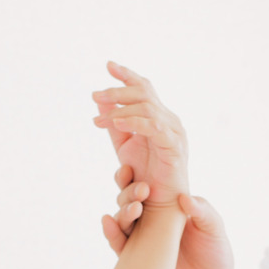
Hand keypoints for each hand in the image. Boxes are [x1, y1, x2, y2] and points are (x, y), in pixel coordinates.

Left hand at [92, 62, 188, 208]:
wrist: (159, 203)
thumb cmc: (145, 176)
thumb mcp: (124, 144)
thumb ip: (114, 123)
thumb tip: (99, 102)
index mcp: (159, 116)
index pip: (145, 88)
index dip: (127, 75)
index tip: (108, 65)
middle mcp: (169, 120)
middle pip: (145, 93)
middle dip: (117, 91)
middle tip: (95, 95)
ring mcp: (174, 132)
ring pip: (147, 107)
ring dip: (119, 110)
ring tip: (99, 119)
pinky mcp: (174, 146)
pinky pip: (153, 127)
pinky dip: (133, 122)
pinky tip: (116, 123)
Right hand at [103, 174, 235, 268]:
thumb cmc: (216, 257)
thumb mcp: (215, 229)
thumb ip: (202, 212)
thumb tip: (184, 198)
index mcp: (170, 210)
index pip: (150, 188)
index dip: (141, 177)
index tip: (136, 167)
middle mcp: (152, 223)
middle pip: (131, 200)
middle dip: (129, 191)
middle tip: (140, 189)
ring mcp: (142, 241)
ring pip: (123, 221)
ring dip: (124, 211)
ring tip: (135, 208)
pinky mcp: (135, 261)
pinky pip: (118, 244)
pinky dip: (111, 233)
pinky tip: (108, 222)